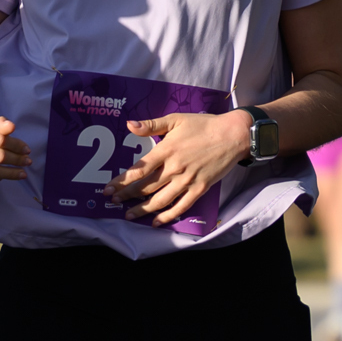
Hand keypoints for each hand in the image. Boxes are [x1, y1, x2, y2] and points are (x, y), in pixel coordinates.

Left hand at [106, 110, 251, 224]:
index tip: (108, 188)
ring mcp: (187, 180)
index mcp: (166, 150)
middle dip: (126, 195)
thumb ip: (152, 124)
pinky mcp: (199, 189)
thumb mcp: (176, 119)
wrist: (232, 135)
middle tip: (112, 202)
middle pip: (146, 187)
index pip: (139, 170)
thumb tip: (130, 125)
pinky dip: (167, 216)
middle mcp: (174, 168)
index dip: (122, 180)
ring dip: (142, 209)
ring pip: (160, 199)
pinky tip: (156, 222)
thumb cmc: (203, 125)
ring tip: (128, 215)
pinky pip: (181, 206)